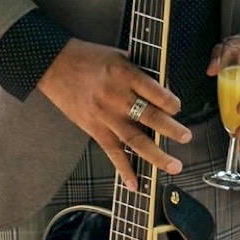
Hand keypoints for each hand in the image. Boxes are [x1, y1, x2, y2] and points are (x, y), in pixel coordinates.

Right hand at [38, 37, 185, 187]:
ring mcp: (105, 116)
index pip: (155, 92)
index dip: (171, 102)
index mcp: (124, 75)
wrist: (53, 65)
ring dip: (157, 155)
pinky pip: (112, 153)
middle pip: (150, 117)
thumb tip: (162, 87)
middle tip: (186, 137)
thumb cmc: (86, 57)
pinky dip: (124, 170)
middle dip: (171, 129)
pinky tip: (135, 184)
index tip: (177, 107)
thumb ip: (139, 71)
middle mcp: (116, 97)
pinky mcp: (94, 129)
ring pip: (135, 140)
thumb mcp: (117, 55)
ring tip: (174, 166)